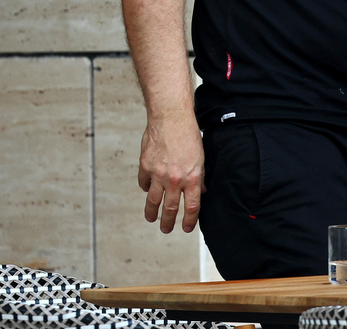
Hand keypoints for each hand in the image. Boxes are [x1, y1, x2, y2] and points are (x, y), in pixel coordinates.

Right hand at [138, 114, 204, 233]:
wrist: (171, 118)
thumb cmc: (188, 134)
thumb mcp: (201, 157)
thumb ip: (199, 176)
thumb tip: (201, 191)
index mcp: (192, 177)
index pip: (192, 207)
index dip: (190, 220)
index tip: (187, 227)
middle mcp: (175, 179)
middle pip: (170, 209)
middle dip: (168, 222)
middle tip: (166, 229)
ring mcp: (158, 174)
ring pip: (153, 201)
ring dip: (152, 213)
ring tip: (151, 218)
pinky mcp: (145, 167)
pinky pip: (144, 184)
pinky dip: (146, 188)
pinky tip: (148, 191)